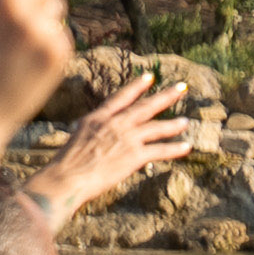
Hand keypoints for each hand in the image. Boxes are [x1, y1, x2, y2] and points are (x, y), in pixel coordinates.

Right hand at [29, 71, 189, 229]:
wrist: (66, 178)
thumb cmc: (67, 163)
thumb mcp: (79, 136)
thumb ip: (96, 130)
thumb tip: (104, 132)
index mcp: (98, 118)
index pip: (121, 97)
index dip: (137, 86)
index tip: (150, 76)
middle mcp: (114, 124)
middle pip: (145, 107)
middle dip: (165, 96)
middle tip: (181, 87)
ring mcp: (126, 138)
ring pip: (156, 127)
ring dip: (173, 125)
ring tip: (185, 121)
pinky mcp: (134, 155)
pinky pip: (160, 150)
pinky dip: (175, 149)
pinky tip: (187, 147)